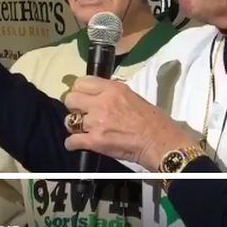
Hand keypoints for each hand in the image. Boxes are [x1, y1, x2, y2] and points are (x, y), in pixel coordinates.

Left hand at [63, 77, 198, 171]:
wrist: (158, 141)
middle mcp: (101, 102)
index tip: (84, 97)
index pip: (81, 82)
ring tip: (83, 130)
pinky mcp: (94, 141)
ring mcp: (96, 122)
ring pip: (68, 121)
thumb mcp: (132, 96)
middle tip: (82, 113)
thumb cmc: (152, 119)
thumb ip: (112, 93)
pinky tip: (79, 144)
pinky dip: (73, 143)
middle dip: (74, 107)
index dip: (80, 90)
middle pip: (70, 99)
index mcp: (112, 89)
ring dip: (74, 126)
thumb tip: (99, 95)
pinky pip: (71, 141)